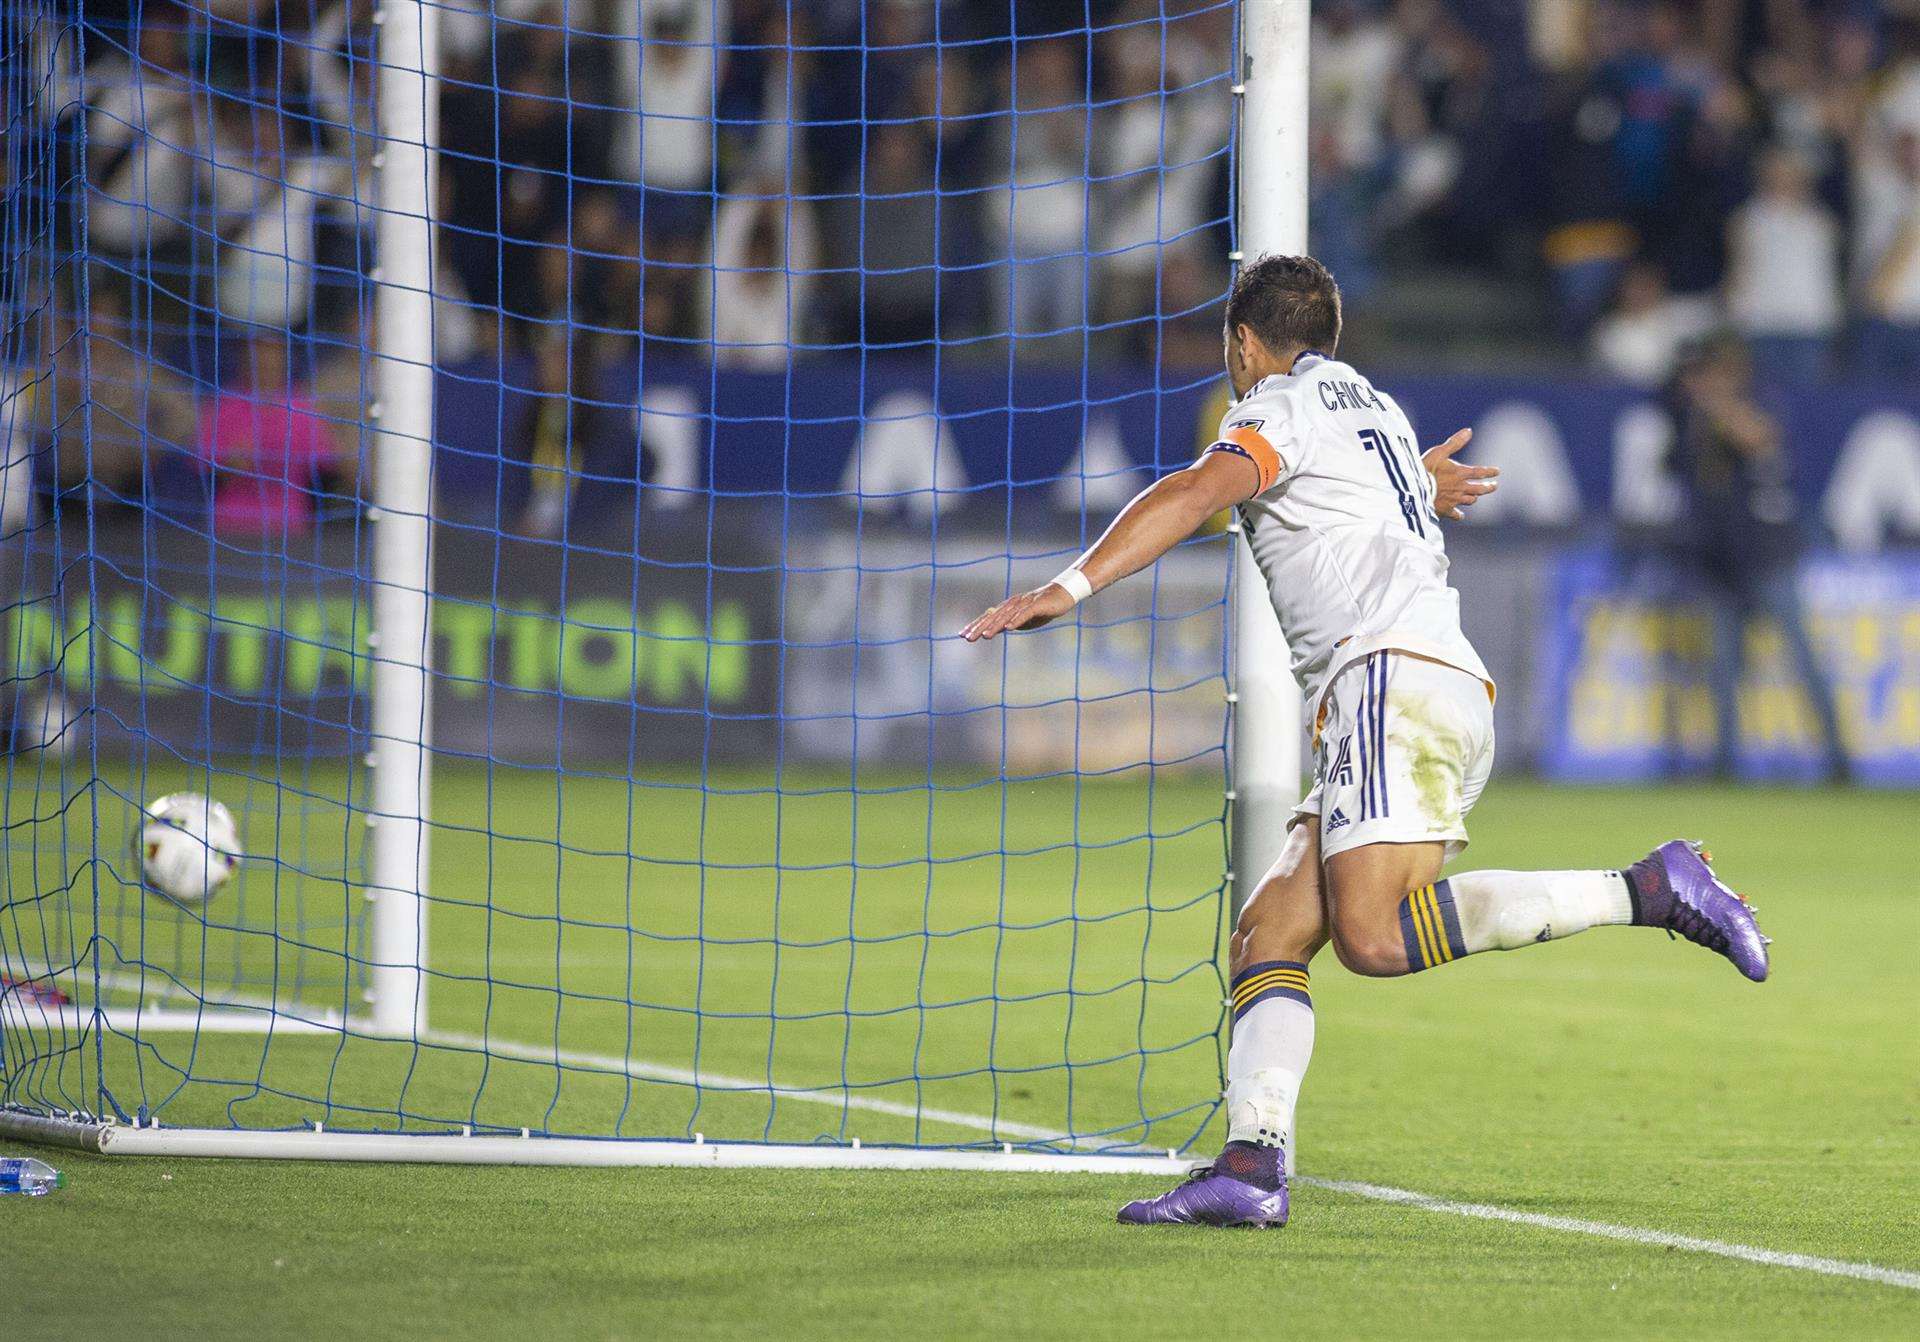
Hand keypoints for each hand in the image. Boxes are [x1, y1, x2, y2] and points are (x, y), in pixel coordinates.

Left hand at [960, 583, 1077, 642]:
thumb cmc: (1042, 608)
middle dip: (980, 627)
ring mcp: (1024, 604)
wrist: (1062, 595)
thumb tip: (998, 630)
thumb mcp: (1024, 619)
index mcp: (1008, 608)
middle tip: (967, 637)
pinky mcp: (1036, 605)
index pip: (989, 617)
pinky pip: (1025, 614)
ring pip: (1006, 616)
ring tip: (985, 636)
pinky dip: (1016, 621)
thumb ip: (1010, 623)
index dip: (976, 625)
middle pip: (994, 617)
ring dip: (995, 626)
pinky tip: (1009, 629)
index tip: (963, 634)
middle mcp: (1013, 604)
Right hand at [1423, 428, 1498, 520]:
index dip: (1489, 471)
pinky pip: (1455, 514)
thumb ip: (1454, 443)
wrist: (1414, 491)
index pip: (1479, 472)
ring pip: (1470, 500)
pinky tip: (1460, 515)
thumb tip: (1469, 431)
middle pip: (1480, 488)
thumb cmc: (1425, 469)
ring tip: (1476, 497)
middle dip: (1488, 487)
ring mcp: (1454, 500)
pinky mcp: (1445, 510)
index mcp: (1460, 473)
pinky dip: (1459, 514)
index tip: (1497, 471)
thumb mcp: (1438, 452)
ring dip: (1475, 498)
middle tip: (1494, 486)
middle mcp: (1460, 487)